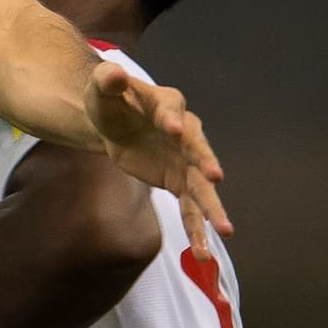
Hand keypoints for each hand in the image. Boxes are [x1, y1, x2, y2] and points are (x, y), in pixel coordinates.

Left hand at [86, 59, 229, 259]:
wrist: (112, 122)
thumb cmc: (109, 99)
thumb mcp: (102, 87)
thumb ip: (108, 81)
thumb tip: (112, 74)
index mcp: (167, 105)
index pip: (172, 110)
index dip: (172, 119)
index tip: (172, 128)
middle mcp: (184, 134)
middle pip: (198, 149)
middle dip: (206, 162)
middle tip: (215, 177)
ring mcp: (184, 161)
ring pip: (201, 186)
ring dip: (212, 207)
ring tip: (226, 230)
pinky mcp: (178, 182)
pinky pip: (190, 208)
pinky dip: (196, 228)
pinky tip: (204, 252)